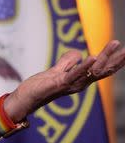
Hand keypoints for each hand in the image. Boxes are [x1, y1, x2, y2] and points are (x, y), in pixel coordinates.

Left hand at [6, 41, 124, 121]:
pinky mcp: (60, 83)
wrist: (26, 98)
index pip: (102, 69)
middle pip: (103, 70)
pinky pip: (75, 74)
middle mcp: (80, 83)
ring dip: (105, 56)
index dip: (115, 61)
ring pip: (93, 70)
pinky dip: (85, 66)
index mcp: (81, 80)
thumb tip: (79, 53)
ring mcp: (71, 84)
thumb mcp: (57, 71)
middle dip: (116, 58)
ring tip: (115, 44)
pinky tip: (93, 56)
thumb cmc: (41, 86)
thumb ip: (68, 62)